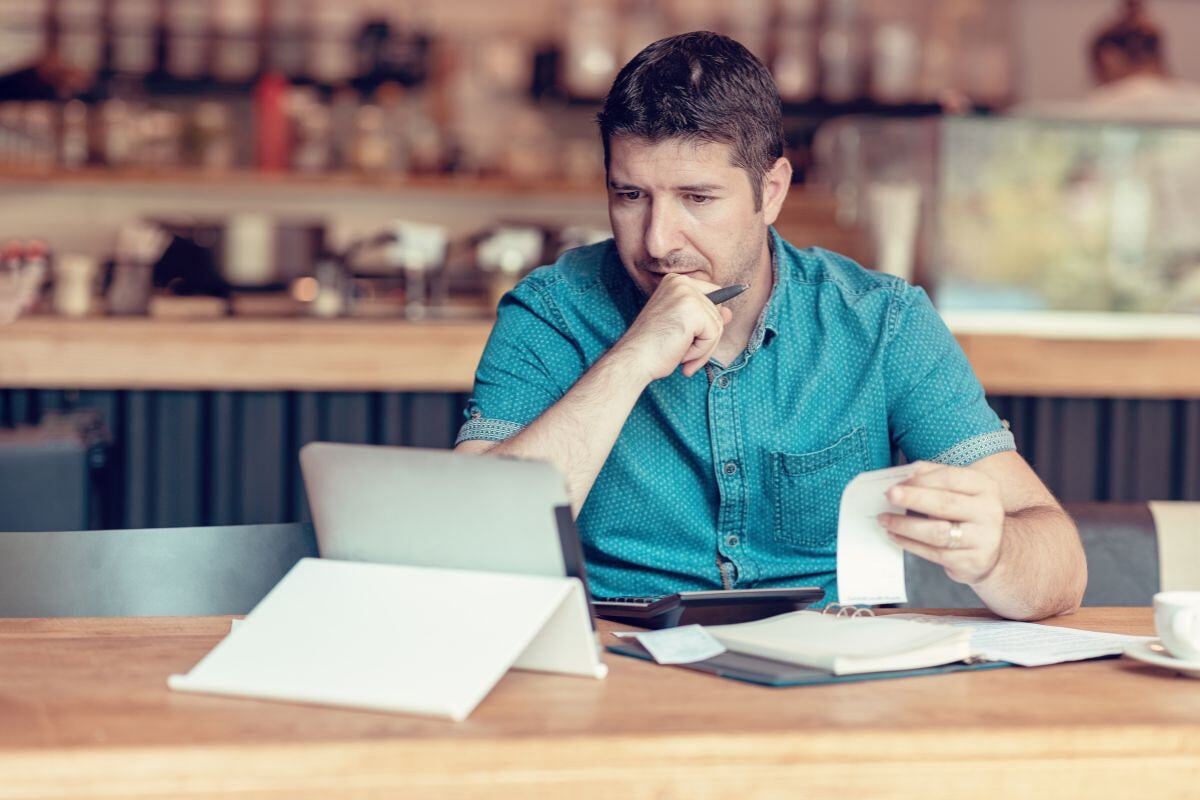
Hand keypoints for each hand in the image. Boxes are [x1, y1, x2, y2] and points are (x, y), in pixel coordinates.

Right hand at [615, 273, 732, 380]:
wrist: (633, 359)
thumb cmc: (653, 347)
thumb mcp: (682, 327)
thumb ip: (705, 317)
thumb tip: (729, 313)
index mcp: (676, 282)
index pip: (713, 297)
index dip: (707, 321)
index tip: (687, 338)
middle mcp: (682, 282)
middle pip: (717, 312)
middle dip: (705, 339)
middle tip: (682, 352)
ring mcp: (687, 294)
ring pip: (717, 326)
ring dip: (702, 348)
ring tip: (680, 354)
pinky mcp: (693, 310)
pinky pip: (713, 335)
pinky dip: (701, 351)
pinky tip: (681, 354)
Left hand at [876, 461, 1005, 585]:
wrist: (990, 550)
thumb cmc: (965, 513)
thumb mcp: (958, 490)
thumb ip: (933, 477)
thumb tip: (904, 474)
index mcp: (984, 486)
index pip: (949, 478)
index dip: (920, 480)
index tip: (896, 483)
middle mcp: (989, 511)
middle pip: (944, 503)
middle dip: (912, 499)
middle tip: (888, 495)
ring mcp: (983, 539)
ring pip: (937, 532)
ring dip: (904, 525)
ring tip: (884, 520)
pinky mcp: (972, 561)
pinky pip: (934, 553)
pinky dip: (910, 544)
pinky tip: (895, 536)